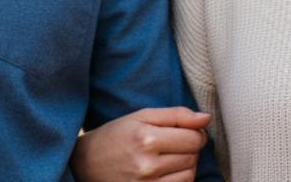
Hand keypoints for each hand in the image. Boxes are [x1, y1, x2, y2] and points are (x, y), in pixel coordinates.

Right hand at [70, 106, 211, 181]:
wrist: (84, 165)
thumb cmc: (115, 136)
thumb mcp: (140, 117)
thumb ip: (176, 115)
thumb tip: (206, 118)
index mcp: (146, 139)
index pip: (194, 138)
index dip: (196, 133)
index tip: (187, 132)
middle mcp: (147, 165)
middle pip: (193, 157)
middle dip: (189, 149)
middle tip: (173, 145)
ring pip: (189, 176)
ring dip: (186, 167)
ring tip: (169, 160)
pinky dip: (178, 181)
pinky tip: (165, 174)